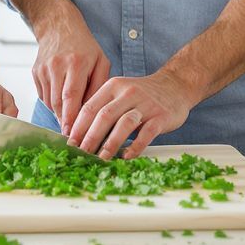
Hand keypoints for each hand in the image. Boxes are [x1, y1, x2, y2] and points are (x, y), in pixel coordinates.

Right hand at [32, 18, 111, 134]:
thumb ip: (99, 85)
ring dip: (58, 114)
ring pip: (49, 101)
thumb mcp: (101, 61)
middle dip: (65, 122)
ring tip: (70, 123)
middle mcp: (57, 66)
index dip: (71, 117)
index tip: (74, 134)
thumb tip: (95, 111)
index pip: (71, 96)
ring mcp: (43, 69)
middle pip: (57, 102)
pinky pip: (43, 95)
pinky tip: (61, 104)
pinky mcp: (35, 72)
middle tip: (72, 137)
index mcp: (76, 62)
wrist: (58, 26)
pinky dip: (52, 104)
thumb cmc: (85, 46)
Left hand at [67, 72, 192, 159]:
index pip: (91, 107)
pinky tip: (127, 156)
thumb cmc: (142, 95)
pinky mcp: (161, 116)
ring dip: (110, 143)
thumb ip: (103, 109)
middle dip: (90, 137)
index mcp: (113, 86)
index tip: (70, 143)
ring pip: (124, 124)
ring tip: (101, 158)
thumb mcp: (120, 93)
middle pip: (104, 116)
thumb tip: (80, 134)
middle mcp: (128, 93)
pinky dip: (135, 146)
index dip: (78, 126)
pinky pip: (147, 133)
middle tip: (82, 154)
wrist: (175, 86)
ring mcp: (146, 104)